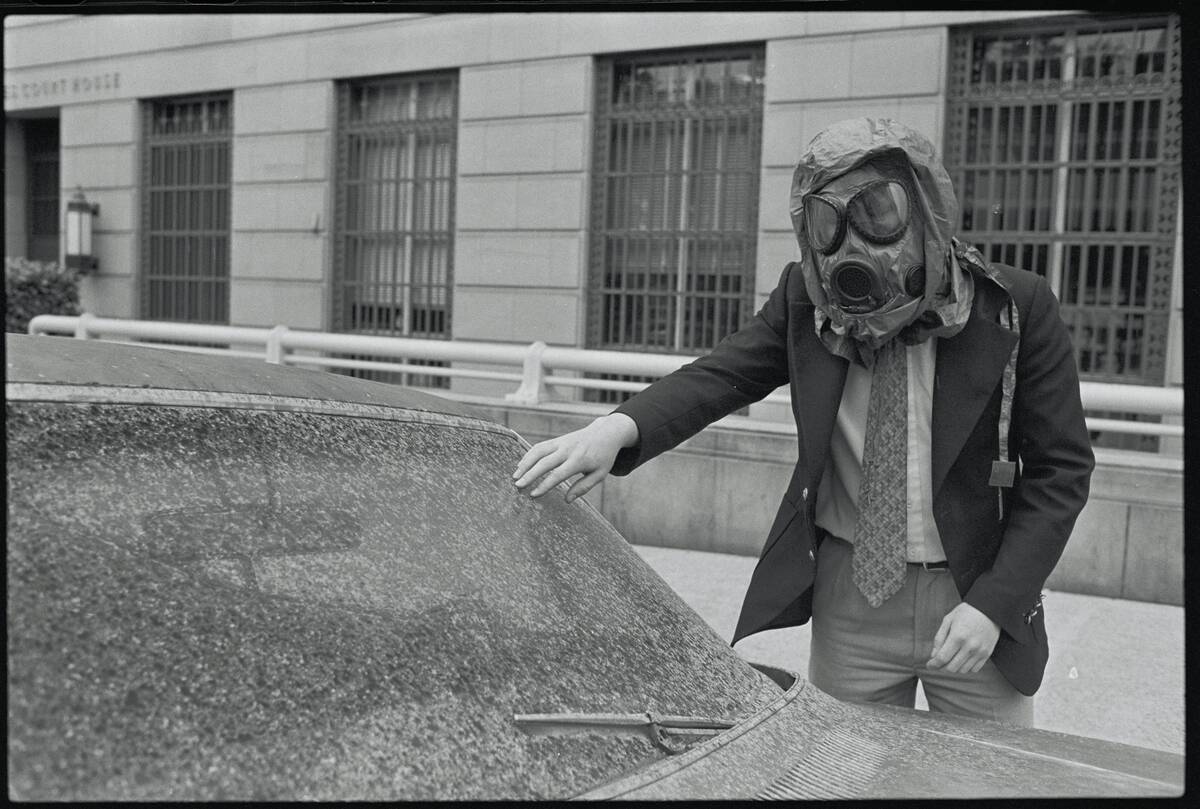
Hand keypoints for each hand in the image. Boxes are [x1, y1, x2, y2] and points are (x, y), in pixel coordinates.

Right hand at [512, 413, 638, 502]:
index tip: (533, 495)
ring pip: (538, 452)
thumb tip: (567, 500)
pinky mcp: (557, 440)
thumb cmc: (603, 457)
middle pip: (544, 463)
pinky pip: (539, 447)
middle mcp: (567, 450)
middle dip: (529, 475)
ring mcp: (561, 443)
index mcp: (579, 460)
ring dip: (525, 464)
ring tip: (515, 477)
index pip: (558, 475)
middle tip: (518, 486)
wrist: (605, 433)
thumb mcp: (599, 474)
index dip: (544, 485)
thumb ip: (583, 487)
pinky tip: (521, 466)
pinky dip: (528, 455)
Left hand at [926, 602, 1000, 673]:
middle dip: (942, 667)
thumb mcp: (948, 620)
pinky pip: (974, 669)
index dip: (933, 664)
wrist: (989, 609)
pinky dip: (966, 667)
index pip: (942, 658)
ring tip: (951, 658)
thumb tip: (934, 656)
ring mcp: (979, 651)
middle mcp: (970, 646)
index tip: (929, 665)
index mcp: (957, 636)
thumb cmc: (966, 612)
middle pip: (951, 668)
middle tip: (939, 661)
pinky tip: (962, 658)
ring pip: (962, 670)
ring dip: (954, 667)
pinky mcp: (987, 654)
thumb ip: (939, 638)